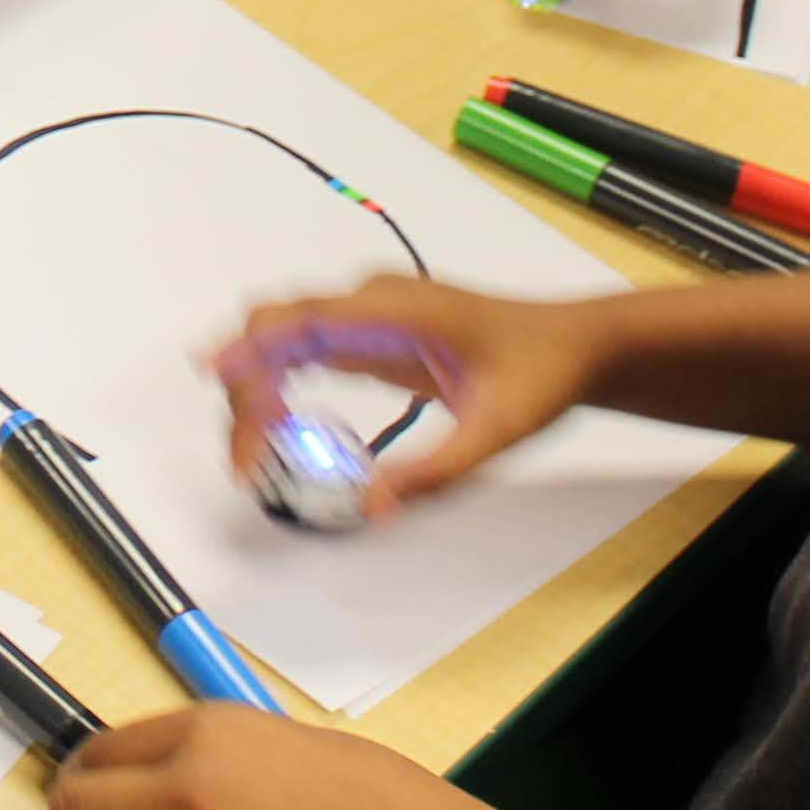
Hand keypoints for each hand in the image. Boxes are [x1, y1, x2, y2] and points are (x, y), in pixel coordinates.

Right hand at [214, 278, 605, 512]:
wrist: (572, 346)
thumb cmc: (541, 374)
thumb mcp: (498, 431)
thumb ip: (436, 472)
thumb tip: (372, 508)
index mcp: (393, 309)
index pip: (297, 325)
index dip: (247, 361)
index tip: (237, 420)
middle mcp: (368, 302)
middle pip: (270, 329)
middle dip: (243, 390)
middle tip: (248, 464)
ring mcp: (364, 314)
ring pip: (276, 340)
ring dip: (252, 393)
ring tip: (255, 460)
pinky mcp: (365, 334)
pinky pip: (299, 353)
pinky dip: (275, 390)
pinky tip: (276, 433)